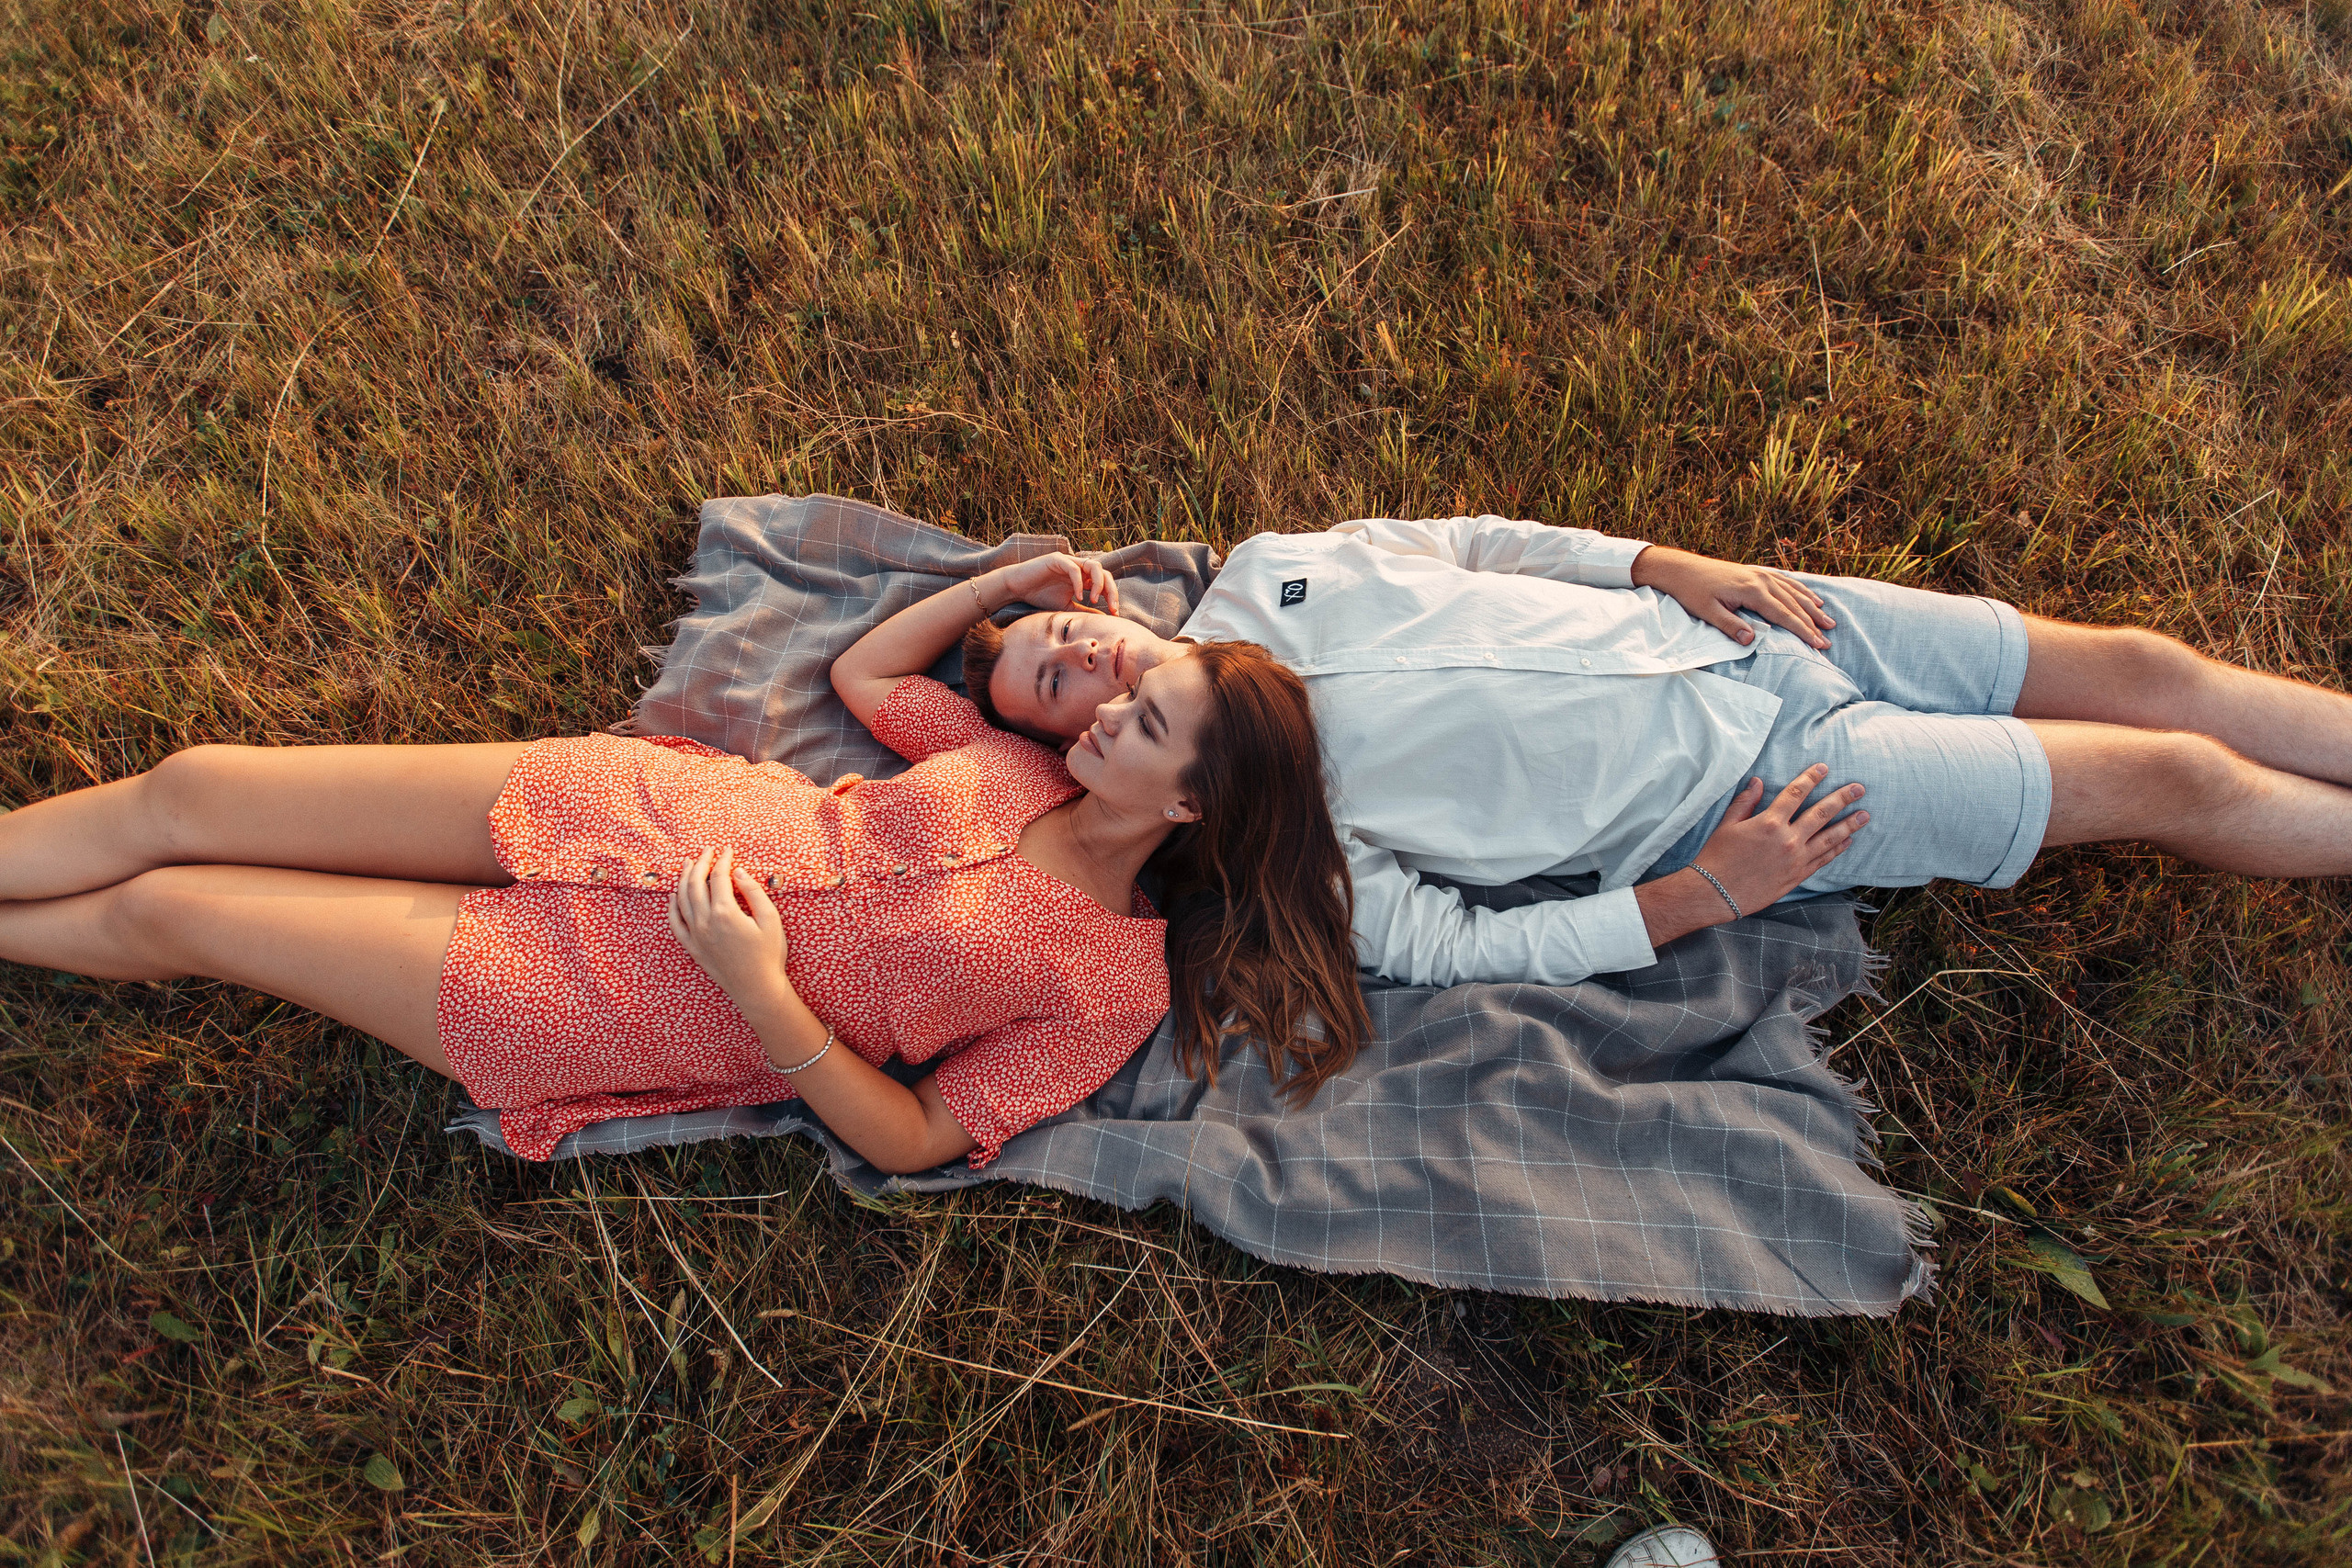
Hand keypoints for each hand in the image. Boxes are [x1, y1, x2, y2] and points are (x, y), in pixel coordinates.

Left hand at [667, 846, 792, 1013]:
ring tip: (689, 864)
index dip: (723, 860)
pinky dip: (672, 907)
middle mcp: (705, 922)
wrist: (757, 989)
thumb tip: (738, 872)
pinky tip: (673, 896)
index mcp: (726, 912)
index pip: (719, 877)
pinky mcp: (692, 948)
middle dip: (701, 863)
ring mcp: (695, 935)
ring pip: (682, 900)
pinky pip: (675, 923)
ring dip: (684, 879)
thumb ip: (754, 892)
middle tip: (707, 851)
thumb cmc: (769, 955)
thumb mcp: (771, 920)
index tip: (727, 850)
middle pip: (696, 883)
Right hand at [990, 552, 1120, 615]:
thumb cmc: (1040, 596)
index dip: (1113, 596)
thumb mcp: (1066, 607)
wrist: (1017, 588)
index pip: (1105, 583)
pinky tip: (1077, 596)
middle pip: (1104, 573)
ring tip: (1094, 600)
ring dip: (1099, 583)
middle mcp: (1079, 568)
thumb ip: (1084, 610)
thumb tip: (1103, 618)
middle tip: (1112, 607)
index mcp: (1083, 578)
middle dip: (1111, 590)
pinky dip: (1079, 582)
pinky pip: (1074, 568)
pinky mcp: (1057, 560)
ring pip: (1094, 565)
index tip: (1115, 613)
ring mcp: (1069, 562)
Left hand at [1631, 545, 1834, 649]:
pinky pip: (1786, 581)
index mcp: (1752, 591)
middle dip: (1812, 623)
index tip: (1818, 644)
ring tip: (1828, 621)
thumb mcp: (1707, 612)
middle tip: (1828, 640)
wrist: (1682, 568)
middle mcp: (1761, 580)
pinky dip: (1801, 590)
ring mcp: (1760, 574)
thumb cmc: (1692, 592)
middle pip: (1794, 604)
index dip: (1803, 631)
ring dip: (1812, 607)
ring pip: (1794, 592)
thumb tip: (1751, 640)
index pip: (1784, 615)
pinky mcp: (1757, 572)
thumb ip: (1730, 626)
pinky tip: (1812, 598)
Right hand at [1688, 765, 1867, 916]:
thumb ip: (1745, 802)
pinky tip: (1847, 841)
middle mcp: (1788, 839)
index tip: (1824, 768)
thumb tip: (1757, 781)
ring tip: (1865, 815)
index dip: (1811, 778)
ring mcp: (1796, 859)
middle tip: (1859, 788)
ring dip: (1849, 824)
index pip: (1796, 793)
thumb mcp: (1728, 825)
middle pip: (1822, 813)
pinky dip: (1837, 849)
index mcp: (1769, 822)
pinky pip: (1823, 859)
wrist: (1716, 893)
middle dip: (1842, 798)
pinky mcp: (1798, 875)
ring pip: (1830, 837)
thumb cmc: (1717, 857)